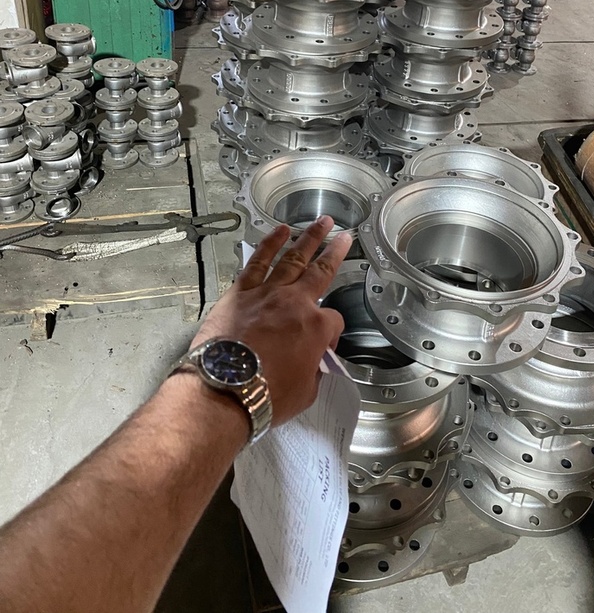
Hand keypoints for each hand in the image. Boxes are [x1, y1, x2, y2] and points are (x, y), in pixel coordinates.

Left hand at [191, 216, 350, 424]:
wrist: (225, 389)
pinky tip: (279, 230)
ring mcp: (268, 293)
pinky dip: (270, 244)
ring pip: (293, 258)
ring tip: (320, 222)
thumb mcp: (305, 392)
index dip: (332, 335)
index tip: (323, 349)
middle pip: (321, 271)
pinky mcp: (241, 292)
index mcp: (317, 328)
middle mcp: (296, 303)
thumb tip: (310, 364)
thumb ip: (312, 372)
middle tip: (344, 235)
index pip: (334, 322)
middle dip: (334, 251)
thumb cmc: (266, 396)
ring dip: (308, 238)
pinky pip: (258, 261)